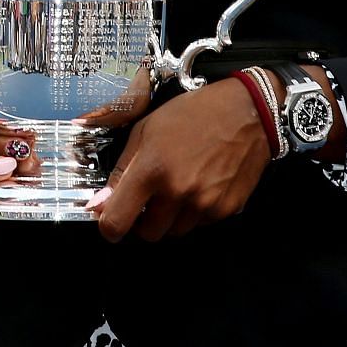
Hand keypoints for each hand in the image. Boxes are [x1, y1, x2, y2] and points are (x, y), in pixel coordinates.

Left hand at [92, 75, 268, 243]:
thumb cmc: (193, 114)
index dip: (109, 226)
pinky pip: (200, 224)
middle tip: (148, 198)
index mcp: (151, 170)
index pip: (117, 221)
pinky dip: (194, 212)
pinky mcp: (226, 209)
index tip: (109, 220)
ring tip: (178, 185)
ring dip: (170, 217)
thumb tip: (100, 203)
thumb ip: (121, 170)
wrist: (245, 112)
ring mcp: (204, 204)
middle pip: (147, 234)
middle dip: (143, 220)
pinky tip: (199, 185)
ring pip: (174, 231)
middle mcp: (177, 192)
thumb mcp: (145, 130)